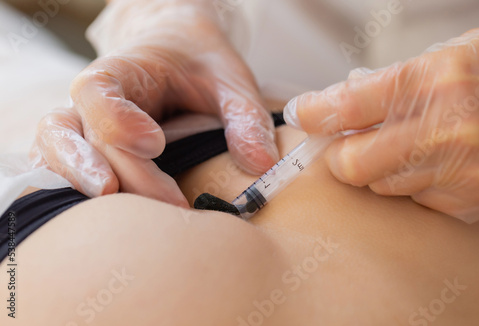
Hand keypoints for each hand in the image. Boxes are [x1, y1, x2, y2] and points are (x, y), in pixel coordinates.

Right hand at [31, 0, 278, 205]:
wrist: (177, 48)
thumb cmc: (200, 62)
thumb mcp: (230, 80)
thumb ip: (245, 117)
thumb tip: (261, 166)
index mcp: (122, 71)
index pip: (99, 93)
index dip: (119, 122)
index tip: (156, 144)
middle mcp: (92, 98)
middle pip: (87, 137)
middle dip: (126, 175)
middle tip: (172, 206)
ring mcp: (83, 123)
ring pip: (53, 148)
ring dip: (78, 182)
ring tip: (119, 218)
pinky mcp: (86, 146)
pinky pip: (58, 165)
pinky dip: (71, 189)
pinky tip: (107, 219)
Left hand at [284, 27, 478, 222]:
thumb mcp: (446, 56)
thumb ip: (388, 83)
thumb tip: (335, 103)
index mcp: (434, 79)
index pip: (347, 105)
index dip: (314, 112)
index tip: (302, 115)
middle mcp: (447, 127)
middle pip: (352, 163)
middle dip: (342, 154)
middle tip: (348, 142)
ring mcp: (462, 169)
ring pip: (381, 186)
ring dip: (380, 169)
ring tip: (406, 146)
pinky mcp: (473, 199)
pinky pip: (415, 199)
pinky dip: (413, 184)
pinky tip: (435, 162)